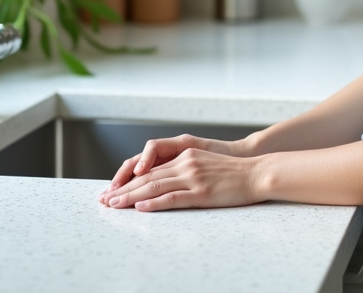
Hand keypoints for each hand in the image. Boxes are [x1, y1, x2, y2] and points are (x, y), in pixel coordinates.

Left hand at [98, 133, 254, 204]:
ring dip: (131, 197)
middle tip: (104, 200)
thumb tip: (165, 182)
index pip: (150, 169)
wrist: (257, 173)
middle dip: (123, 189)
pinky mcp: (202, 192)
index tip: (113, 190)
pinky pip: (173, 198)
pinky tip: (141, 208)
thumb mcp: (206, 163)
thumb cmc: (234, 172)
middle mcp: (186, 164)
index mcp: (185, 155)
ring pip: (155, 187)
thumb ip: (186, 168)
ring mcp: (193, 177)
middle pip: (147, 178)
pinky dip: (155, 204)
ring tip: (115, 205)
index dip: (129, 180)